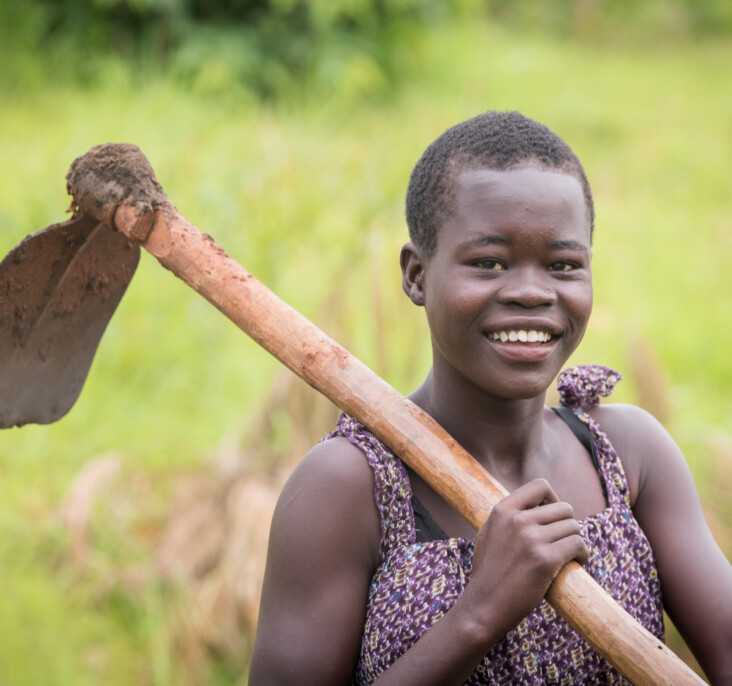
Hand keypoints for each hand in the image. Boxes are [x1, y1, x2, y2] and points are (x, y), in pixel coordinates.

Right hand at [464, 478, 588, 638]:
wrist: (483, 606)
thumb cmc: (488, 573)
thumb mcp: (489, 533)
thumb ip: (507, 516)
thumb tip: (535, 504)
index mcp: (502, 510)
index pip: (541, 485)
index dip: (554, 499)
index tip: (553, 517)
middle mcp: (517, 520)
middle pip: (564, 508)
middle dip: (568, 525)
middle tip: (564, 542)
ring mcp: (531, 539)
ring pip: (574, 527)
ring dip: (576, 541)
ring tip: (570, 554)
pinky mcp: (545, 560)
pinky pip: (577, 545)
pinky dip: (582, 554)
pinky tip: (577, 562)